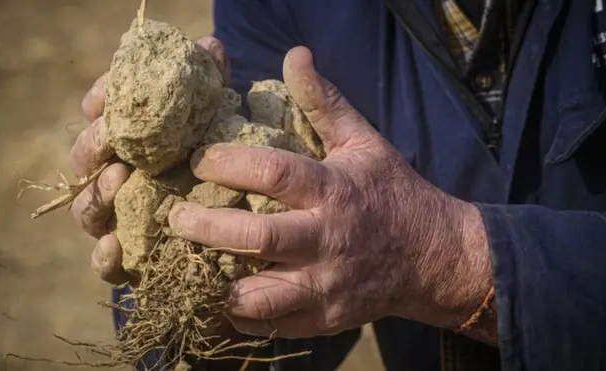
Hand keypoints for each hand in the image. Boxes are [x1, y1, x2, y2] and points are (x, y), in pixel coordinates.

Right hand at [70, 36, 230, 284]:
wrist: (235, 224)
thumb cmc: (219, 164)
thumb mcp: (218, 122)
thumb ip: (211, 86)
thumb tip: (211, 48)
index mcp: (131, 142)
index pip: (101, 115)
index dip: (99, 103)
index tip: (103, 98)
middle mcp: (115, 179)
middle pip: (84, 161)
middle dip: (92, 146)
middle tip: (111, 137)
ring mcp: (118, 221)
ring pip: (87, 210)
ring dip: (96, 194)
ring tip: (116, 179)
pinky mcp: (130, 260)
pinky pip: (105, 265)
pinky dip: (104, 257)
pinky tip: (115, 245)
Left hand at [166, 46, 492, 338]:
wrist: (432, 256)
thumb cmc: (390, 193)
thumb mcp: (362, 142)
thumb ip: (323, 102)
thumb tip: (294, 55)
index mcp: (333, 190)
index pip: (273, 174)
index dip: (228, 164)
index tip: (197, 160)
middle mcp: (328, 240)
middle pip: (256, 238)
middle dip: (205, 227)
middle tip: (173, 217)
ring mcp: (327, 285)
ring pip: (261, 296)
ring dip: (218, 283)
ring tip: (190, 265)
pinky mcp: (327, 317)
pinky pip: (274, 325)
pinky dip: (242, 316)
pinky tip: (221, 298)